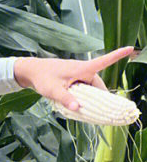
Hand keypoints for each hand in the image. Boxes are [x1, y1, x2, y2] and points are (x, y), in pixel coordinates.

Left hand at [14, 47, 135, 110]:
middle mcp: (83, 70)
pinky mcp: (73, 78)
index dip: (117, 56)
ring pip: (90, 88)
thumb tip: (78, 108)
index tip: (130, 48)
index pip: (103, 61)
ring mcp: (78, 74)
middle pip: (98, 84)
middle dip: (100, 97)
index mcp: (82, 69)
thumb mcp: (53, 90)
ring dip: (90, 98)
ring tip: (85, 110)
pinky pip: (84, 88)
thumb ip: (65, 99)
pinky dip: (83, 96)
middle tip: (101, 113)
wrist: (30, 71)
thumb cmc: (42, 78)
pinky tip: (76, 104)